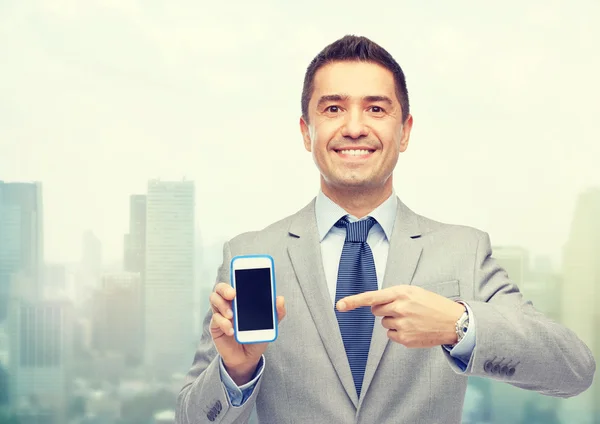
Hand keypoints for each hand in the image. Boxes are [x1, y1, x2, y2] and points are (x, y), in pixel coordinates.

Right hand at [209, 283, 285, 384]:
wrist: (247, 358)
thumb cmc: (256, 337)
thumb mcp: (269, 325)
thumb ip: (276, 313)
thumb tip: (280, 299)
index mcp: (241, 299)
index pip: (236, 283)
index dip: (236, 276)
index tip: (241, 276)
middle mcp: (229, 303)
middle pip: (220, 288)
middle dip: (225, 289)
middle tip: (233, 295)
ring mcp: (221, 314)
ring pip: (214, 299)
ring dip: (222, 306)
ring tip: (232, 316)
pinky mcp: (216, 326)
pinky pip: (215, 319)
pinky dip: (223, 323)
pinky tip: (231, 331)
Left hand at [336, 285, 464, 347]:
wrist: (453, 321)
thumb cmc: (431, 304)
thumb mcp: (413, 291)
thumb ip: (393, 295)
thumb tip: (374, 304)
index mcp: (401, 293)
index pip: (372, 297)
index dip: (353, 301)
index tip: (339, 306)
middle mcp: (400, 308)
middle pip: (375, 311)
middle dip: (383, 310)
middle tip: (401, 309)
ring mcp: (402, 324)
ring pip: (384, 323)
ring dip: (393, 321)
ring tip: (412, 319)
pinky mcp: (405, 339)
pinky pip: (391, 335)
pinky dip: (399, 332)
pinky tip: (413, 328)